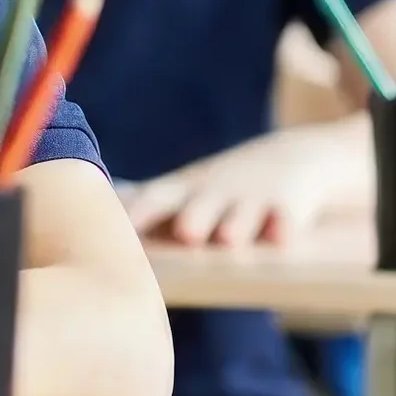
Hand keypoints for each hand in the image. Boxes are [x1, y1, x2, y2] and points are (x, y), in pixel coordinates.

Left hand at [124, 123, 368, 246]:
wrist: (298, 156)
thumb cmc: (226, 186)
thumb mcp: (189, 187)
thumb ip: (150, 206)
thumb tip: (97, 225)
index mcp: (187, 191)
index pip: (156, 198)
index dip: (138, 212)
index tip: (119, 228)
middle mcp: (217, 193)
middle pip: (200, 205)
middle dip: (193, 216)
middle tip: (185, 232)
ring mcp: (254, 198)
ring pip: (242, 215)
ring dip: (235, 225)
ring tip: (228, 238)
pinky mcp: (290, 205)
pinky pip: (286, 219)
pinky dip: (283, 227)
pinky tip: (280, 238)